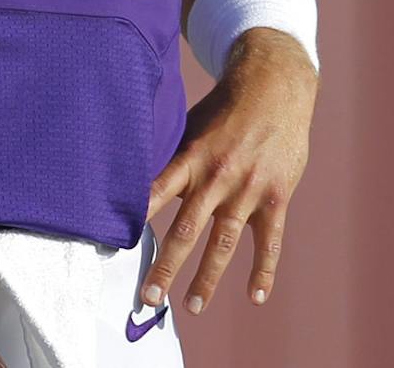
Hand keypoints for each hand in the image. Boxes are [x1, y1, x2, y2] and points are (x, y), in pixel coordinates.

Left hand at [143, 29, 318, 314]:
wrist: (276, 86)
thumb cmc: (225, 107)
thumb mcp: (192, 123)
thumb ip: (171, 155)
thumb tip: (132, 178)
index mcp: (193, 156)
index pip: (158, 191)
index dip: (138, 216)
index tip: (116, 244)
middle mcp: (219, 176)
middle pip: (187, 229)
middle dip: (167, 265)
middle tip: (149, 297)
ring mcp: (249, 189)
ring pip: (224, 242)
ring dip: (207, 277)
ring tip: (192, 306)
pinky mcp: (275, 196)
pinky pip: (270, 241)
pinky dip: (264, 270)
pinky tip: (255, 296)